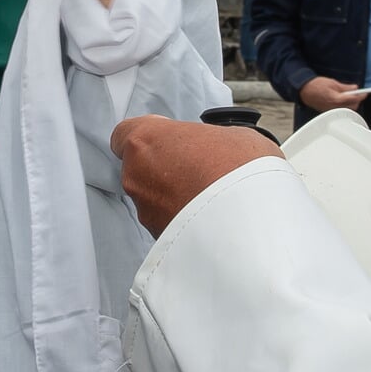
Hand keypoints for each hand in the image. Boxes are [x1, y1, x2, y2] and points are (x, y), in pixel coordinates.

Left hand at [111, 116, 284, 235]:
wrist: (246, 221)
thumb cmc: (236, 171)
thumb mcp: (232, 136)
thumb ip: (209, 139)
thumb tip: (218, 149)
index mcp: (145, 141)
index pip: (125, 133)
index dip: (151, 136)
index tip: (172, 138)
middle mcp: (136, 177)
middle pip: (142, 168)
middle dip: (167, 169)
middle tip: (199, 168)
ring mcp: (145, 211)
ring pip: (154, 199)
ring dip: (176, 197)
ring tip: (211, 196)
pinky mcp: (159, 238)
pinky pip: (167, 223)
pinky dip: (183, 220)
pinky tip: (211, 216)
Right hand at [298, 76, 362, 112]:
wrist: (305, 90)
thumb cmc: (316, 85)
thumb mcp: (332, 82)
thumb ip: (345, 87)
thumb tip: (354, 88)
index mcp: (336, 99)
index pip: (353, 99)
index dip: (360, 96)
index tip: (364, 93)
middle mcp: (334, 107)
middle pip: (352, 107)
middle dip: (356, 100)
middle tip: (356, 94)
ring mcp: (331, 110)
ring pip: (347, 109)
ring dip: (350, 103)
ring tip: (348, 96)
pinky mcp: (329, 111)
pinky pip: (340, 110)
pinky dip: (344, 106)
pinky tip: (342, 100)